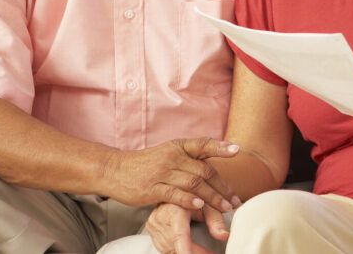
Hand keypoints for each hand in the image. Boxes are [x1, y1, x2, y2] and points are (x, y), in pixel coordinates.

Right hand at [101, 138, 242, 211]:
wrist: (115, 170)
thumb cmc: (146, 164)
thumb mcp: (168, 153)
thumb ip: (188, 158)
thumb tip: (212, 167)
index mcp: (178, 146)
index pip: (203, 144)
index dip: (220, 147)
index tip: (237, 151)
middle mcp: (172, 157)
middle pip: (204, 170)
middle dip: (222, 187)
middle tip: (235, 200)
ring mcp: (162, 172)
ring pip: (194, 184)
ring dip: (212, 197)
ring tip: (224, 208)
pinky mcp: (152, 188)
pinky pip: (175, 194)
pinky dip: (189, 201)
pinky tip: (200, 207)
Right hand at [144, 203, 219, 253]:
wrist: (177, 188)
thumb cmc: (194, 196)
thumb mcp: (207, 205)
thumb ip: (216, 221)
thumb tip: (225, 235)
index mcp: (175, 207)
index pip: (179, 233)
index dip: (184, 247)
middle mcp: (161, 216)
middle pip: (177, 245)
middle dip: (196, 252)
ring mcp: (154, 224)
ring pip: (170, 249)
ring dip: (188, 252)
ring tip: (203, 251)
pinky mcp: (151, 230)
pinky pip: (165, 247)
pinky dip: (179, 249)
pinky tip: (190, 247)